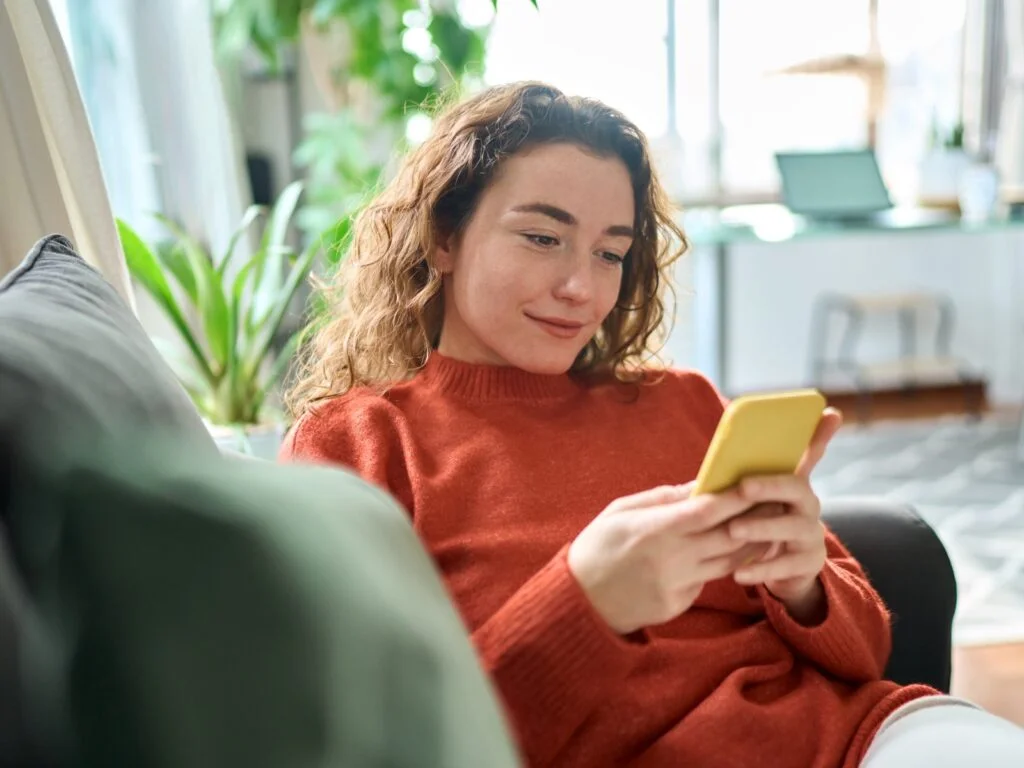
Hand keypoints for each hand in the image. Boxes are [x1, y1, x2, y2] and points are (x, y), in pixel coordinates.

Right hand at [567, 484, 771, 634]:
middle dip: (755, 518)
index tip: (756, 483)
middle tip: (776, 502)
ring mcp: (677, 585)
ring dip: (750, 545)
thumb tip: (698, 486)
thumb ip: (662, 498)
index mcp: (655, 530)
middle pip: (727, 537)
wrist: (580, 600)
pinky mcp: (679, 604)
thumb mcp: (620, 511)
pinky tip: (732, 554)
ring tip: (768, 527)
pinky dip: (721, 566)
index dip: (735, 497)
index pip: (707, 511)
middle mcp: (671, 559)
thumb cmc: (597, 546)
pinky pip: (707, 581)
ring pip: (728, 563)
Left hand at [726, 408, 843, 618]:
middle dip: (770, 485)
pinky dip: (760, 568)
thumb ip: (748, 473)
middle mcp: (809, 505)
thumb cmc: (763, 522)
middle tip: (743, 487)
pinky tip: (739, 573)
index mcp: (795, 484)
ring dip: (760, 527)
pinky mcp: (808, 563)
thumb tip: (729, 448)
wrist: (784, 569)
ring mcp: (811, 534)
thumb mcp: (758, 498)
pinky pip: (784, 565)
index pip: (810, 453)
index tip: (830, 413)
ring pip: (790, 527)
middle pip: (797, 488)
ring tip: (732, 530)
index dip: (820, 435)